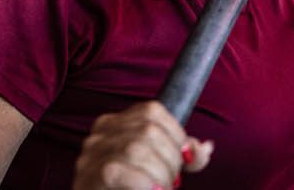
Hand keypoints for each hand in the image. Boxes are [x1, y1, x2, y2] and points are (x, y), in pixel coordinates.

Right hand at [72, 101, 212, 189]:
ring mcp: (92, 154)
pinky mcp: (89, 176)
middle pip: (149, 131)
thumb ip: (178, 156)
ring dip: (159, 175)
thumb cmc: (129, 189)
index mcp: (117, 124)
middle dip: (170, 161)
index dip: (176, 134)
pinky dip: (144, 184)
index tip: (184, 159)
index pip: (153, 111)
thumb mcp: (157, 169)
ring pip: (136, 149)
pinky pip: (119, 171)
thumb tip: (204, 148)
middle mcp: (102, 133)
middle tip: (170, 183)